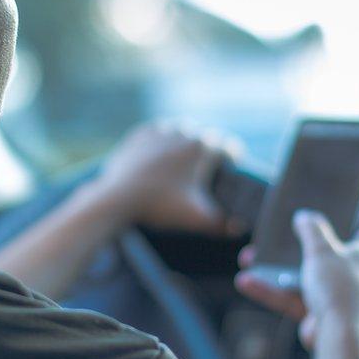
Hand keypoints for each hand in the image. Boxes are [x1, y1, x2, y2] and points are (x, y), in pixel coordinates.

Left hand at [94, 123, 241, 235]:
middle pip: (206, 136)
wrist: (118, 198)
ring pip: (181, 129)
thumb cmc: (160, 207)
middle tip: (210, 166)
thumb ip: (222, 225)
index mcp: (202, 149)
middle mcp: (183, 133)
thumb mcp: (196, 219)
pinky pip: (157, 131)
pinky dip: (162, 140)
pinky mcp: (139, 135)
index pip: (228, 147)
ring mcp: (160, 132)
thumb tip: (240, 229)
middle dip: (210, 149)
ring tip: (186, 156)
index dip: (233, 157)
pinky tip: (162, 151)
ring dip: (187, 139)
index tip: (233, 166)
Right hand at [235, 188, 358, 348]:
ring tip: (255, 254)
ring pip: (309, 270)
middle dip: (312, 231)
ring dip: (281, 264)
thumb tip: (305, 216)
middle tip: (296, 216)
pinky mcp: (324, 311)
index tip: (357, 186)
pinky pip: (296, 295)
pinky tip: (248, 281)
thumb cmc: (342, 292)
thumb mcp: (322, 251)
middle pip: (339, 241)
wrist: (340, 344)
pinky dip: (274, 289)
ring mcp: (343, 290)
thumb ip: (312, 229)